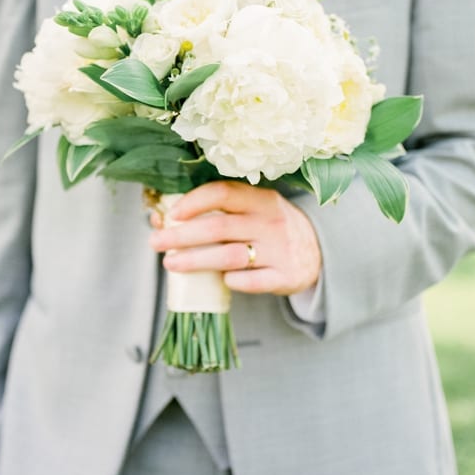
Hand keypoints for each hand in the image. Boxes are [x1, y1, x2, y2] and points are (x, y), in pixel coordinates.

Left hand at [148, 181, 321, 295]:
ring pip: (230, 256)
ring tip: (170, 263)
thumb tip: (160, 217)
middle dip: (181, 236)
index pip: (223, 193)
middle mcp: (271, 222)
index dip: (193, 202)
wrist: (319, 252)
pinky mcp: (285, 277)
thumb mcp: (252, 211)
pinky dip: (232, 281)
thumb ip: (215, 212)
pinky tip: (219, 280)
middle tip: (155, 242)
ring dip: (196, 260)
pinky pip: (252, 281)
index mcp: (261, 199)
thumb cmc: (269, 228)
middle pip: (219, 227)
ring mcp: (280, 250)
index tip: (170, 215)